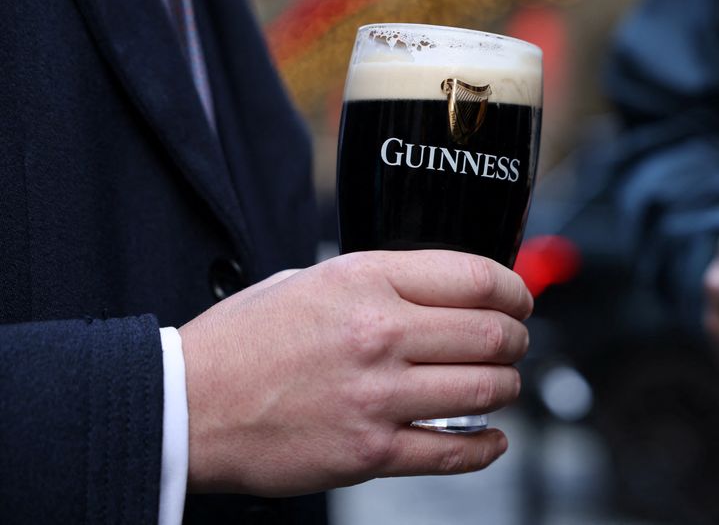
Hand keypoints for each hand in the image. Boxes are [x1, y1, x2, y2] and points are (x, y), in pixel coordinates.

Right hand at [178, 250, 532, 495]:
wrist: (188, 404)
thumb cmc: (243, 341)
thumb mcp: (309, 280)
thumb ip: (378, 282)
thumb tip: (438, 292)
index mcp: (365, 281)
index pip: (476, 276)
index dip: (515, 288)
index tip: (521, 298)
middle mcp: (379, 334)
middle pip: (492, 333)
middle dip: (518, 338)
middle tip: (516, 342)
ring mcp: (377, 396)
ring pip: (484, 390)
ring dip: (507, 388)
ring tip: (501, 385)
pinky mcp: (370, 452)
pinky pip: (454, 452)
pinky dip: (486, 446)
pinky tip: (490, 438)